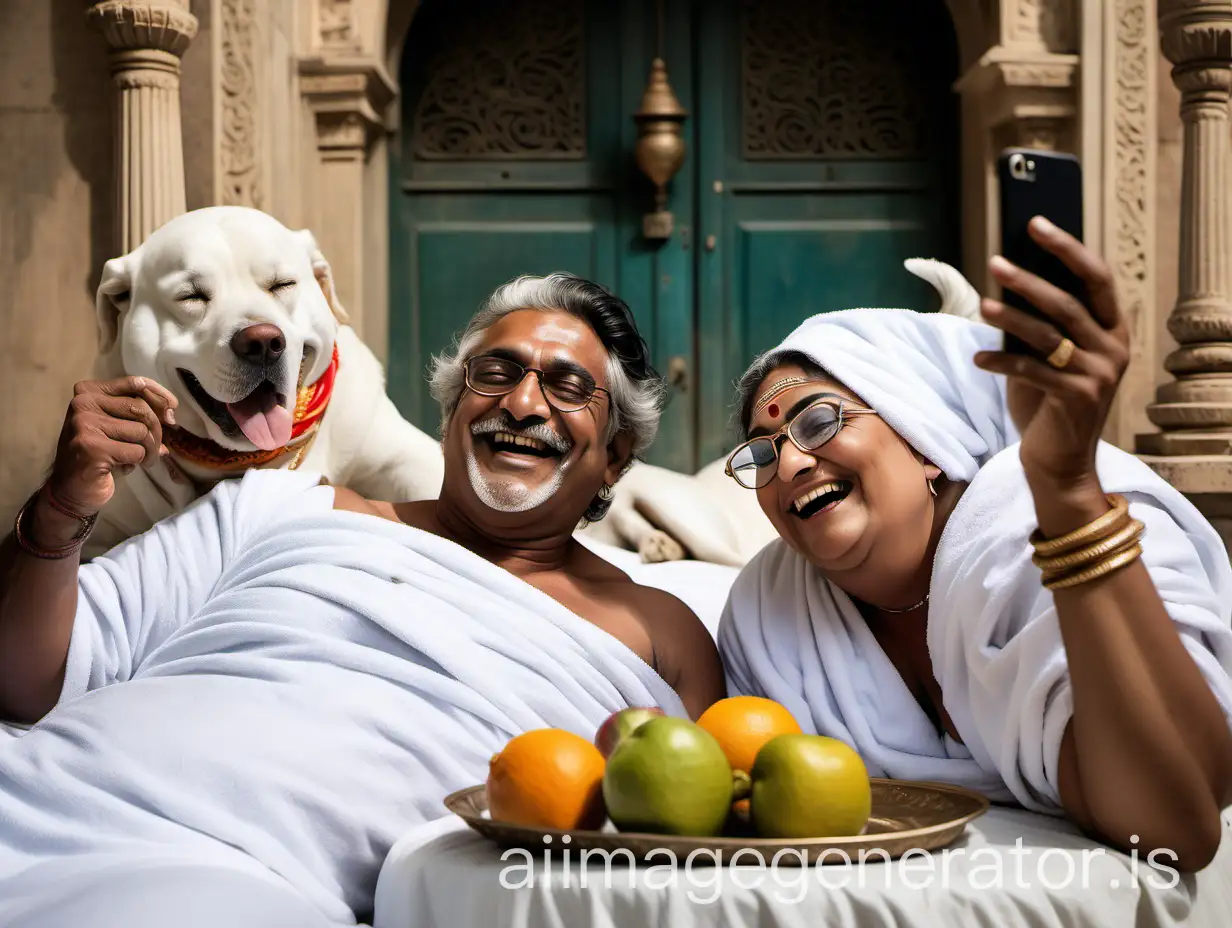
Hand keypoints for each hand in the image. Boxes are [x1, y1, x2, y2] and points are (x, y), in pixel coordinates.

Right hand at [47, 376, 178, 515]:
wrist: (73, 488)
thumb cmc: (101, 454)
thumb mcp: (117, 426)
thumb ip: (140, 414)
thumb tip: (171, 414)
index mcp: (89, 392)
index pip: (135, 383)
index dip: (160, 396)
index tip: (172, 411)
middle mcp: (83, 403)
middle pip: (141, 409)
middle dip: (157, 431)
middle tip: (157, 448)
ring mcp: (84, 424)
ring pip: (141, 431)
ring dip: (150, 450)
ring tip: (141, 460)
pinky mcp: (92, 447)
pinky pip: (136, 451)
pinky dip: (138, 462)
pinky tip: (123, 468)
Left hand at [973, 217, 1129, 488]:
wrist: (1060, 462)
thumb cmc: (1047, 402)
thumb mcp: (1047, 358)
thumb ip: (1039, 325)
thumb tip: (1006, 280)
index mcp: (1112, 329)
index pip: (1096, 277)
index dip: (1067, 248)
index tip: (1035, 223)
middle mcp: (1114, 348)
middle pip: (1069, 302)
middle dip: (1029, 280)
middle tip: (995, 261)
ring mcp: (1099, 375)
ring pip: (1050, 335)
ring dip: (1012, 317)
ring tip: (984, 304)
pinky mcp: (1078, 399)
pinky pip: (1034, 372)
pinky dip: (1003, 362)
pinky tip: (978, 358)